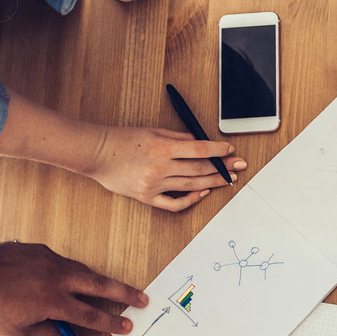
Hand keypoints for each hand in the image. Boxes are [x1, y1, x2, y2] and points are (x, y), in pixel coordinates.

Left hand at [0, 240, 148, 335]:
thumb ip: (48, 335)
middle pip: (102, 286)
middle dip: (125, 293)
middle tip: (143, 298)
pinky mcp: (43, 250)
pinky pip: (64, 264)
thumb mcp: (19, 330)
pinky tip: (66, 280)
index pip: (92, 316)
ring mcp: (53, 262)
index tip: (128, 326)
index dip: (112, 323)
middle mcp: (60, 279)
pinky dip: (71, 274)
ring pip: (85, 272)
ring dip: (100, 282)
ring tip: (111, 290)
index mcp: (56, 302)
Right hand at [85, 126, 244, 211]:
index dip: (219, 151)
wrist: (98, 154)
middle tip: (238, 166)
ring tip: (228, 179)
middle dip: (222, 167)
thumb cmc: (125, 140)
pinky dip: (191, 199)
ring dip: (213, 182)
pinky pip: (174, 203)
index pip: (200, 150)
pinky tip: (203, 192)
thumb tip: (202, 143)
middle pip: (200, 169)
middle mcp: (160, 168)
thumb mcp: (154, 132)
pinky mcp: (147, 197)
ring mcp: (154, 185)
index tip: (231, 151)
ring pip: (191, 185)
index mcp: (162, 148)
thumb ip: (179, 138)